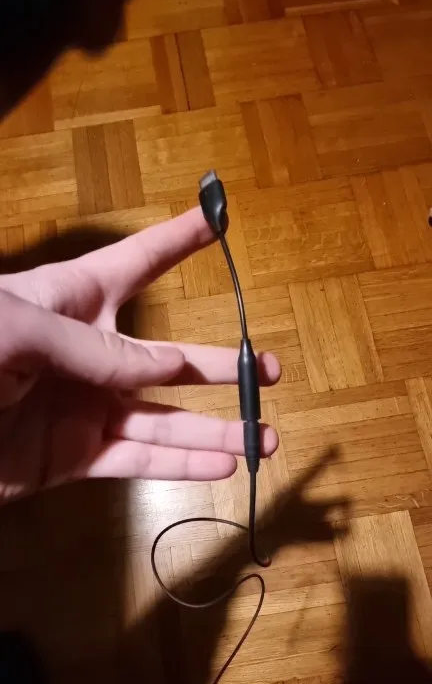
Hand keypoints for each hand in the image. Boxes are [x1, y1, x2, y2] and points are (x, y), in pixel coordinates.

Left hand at [0, 208, 279, 502]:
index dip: (177, 241)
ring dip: (215, 429)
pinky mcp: (70, 459)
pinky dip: (180, 465)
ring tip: (265, 436)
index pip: (135, 263)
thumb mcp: (21, 329)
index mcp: (71, 302)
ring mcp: (82, 410)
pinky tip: (221, 464)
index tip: (217, 218)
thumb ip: (98, 348)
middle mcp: (86, 356)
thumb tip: (170, 368)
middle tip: (271, 369)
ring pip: (163, 420)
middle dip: (220, 365)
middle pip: (168, 359)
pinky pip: (135, 463)